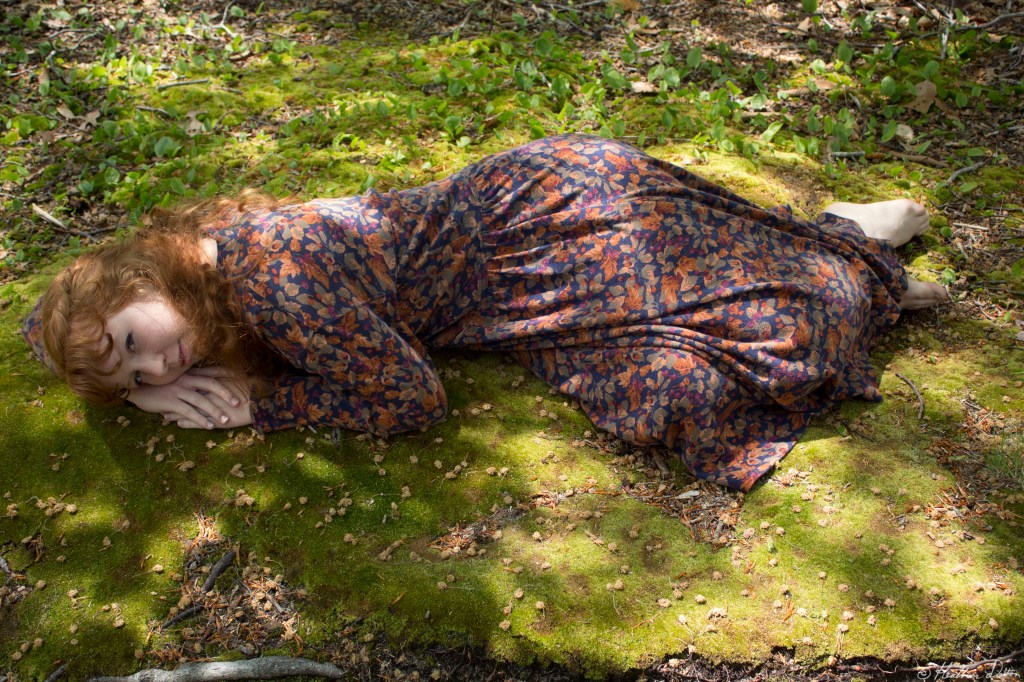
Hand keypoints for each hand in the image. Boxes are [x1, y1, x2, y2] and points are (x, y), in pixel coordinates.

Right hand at [127, 368, 252, 429]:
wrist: (137, 388)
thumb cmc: (159, 385)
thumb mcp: (177, 380)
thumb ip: (191, 382)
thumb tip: (207, 387)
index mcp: (190, 373)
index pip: (212, 373)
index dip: (227, 376)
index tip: (242, 381)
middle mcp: (186, 380)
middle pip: (211, 385)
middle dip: (226, 394)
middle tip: (239, 403)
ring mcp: (178, 390)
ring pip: (201, 401)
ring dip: (215, 411)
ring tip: (226, 420)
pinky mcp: (171, 402)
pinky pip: (189, 411)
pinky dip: (200, 419)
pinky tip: (209, 426)